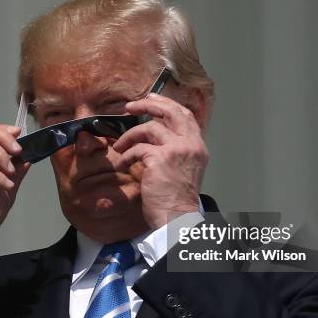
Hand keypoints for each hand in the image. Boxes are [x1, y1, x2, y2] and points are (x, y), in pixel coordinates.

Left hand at [112, 94, 208, 228]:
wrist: (177, 218)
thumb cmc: (177, 200)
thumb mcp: (185, 170)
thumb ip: (176, 151)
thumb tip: (156, 138)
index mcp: (198, 146)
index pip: (185, 115)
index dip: (167, 104)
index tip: (152, 99)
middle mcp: (190, 144)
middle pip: (170, 111)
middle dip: (148, 104)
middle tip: (130, 107)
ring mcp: (176, 150)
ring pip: (149, 128)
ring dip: (129, 135)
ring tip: (119, 146)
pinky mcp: (159, 159)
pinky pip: (137, 148)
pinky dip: (127, 155)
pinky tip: (123, 165)